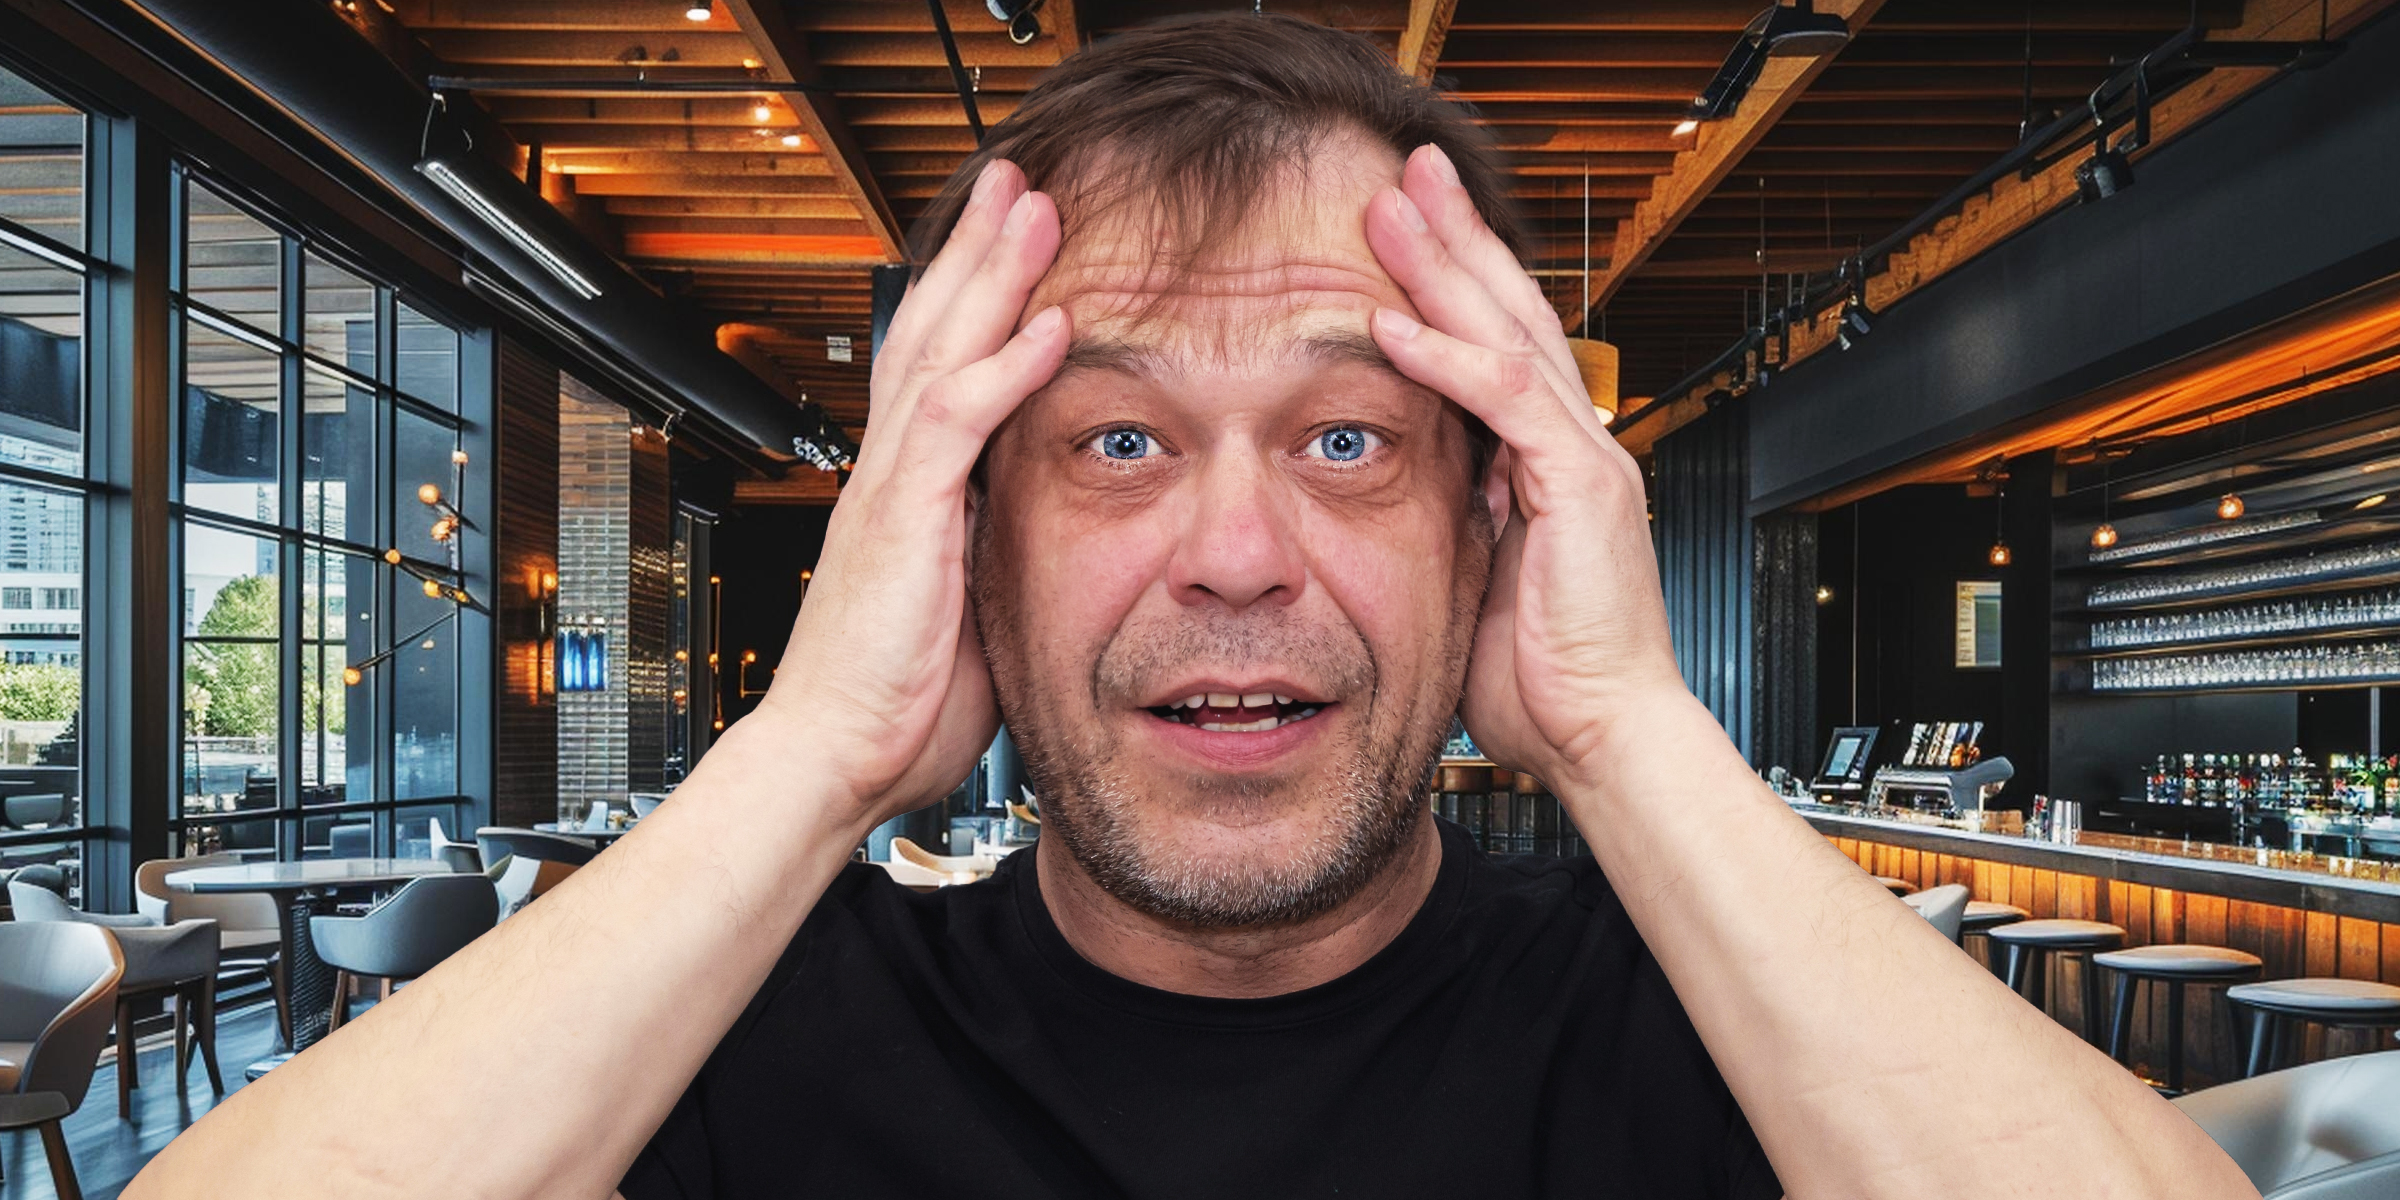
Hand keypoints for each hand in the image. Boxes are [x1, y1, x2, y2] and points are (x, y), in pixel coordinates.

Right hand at [750, 159, 1068, 832]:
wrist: (831, 761)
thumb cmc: (892, 708)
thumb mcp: (965, 614)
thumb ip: (993, 560)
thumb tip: (1038, 544)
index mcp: (903, 494)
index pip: (938, 369)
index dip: (976, 303)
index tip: (1016, 253)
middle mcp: (888, 474)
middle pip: (931, 330)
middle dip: (978, 252)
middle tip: (1018, 185)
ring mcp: (890, 489)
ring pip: (939, 349)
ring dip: (992, 275)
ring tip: (1034, 209)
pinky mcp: (903, 520)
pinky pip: (957, 421)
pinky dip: (1003, 365)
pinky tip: (1046, 322)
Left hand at [1363, 144, 1690, 791]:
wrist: (1604, 735)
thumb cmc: (1543, 680)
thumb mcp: (1477, 578)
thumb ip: (1455, 520)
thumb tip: (1413, 490)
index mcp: (1553, 462)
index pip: (1500, 347)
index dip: (1453, 284)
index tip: (1402, 234)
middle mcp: (1577, 444)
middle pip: (1511, 314)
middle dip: (1455, 238)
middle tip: (1407, 173)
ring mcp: (1585, 457)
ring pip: (1509, 334)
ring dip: (1445, 267)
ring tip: (1393, 209)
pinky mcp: (1580, 485)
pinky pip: (1506, 399)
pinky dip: (1448, 356)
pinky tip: (1396, 322)